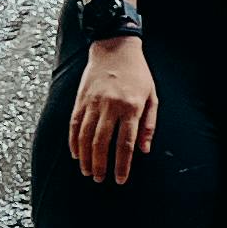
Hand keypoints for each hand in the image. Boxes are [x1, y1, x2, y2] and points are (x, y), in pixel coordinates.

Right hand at [69, 38, 157, 184]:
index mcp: (130, 108)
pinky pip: (74, 124)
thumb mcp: (152, 97)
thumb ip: (149, 125)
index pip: (125, 144)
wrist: (115, 47)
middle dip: (101, 165)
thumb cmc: (138, 74)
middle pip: (102, 143)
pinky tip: (76, 154)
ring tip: (88, 171)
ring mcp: (93, 103)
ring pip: (85, 136)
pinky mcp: (80, 99)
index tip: (120, 180)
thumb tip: (144, 150)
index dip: (122, 165)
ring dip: (86, 157)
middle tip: (100, 179)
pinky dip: (73, 142)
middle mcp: (110, 107)